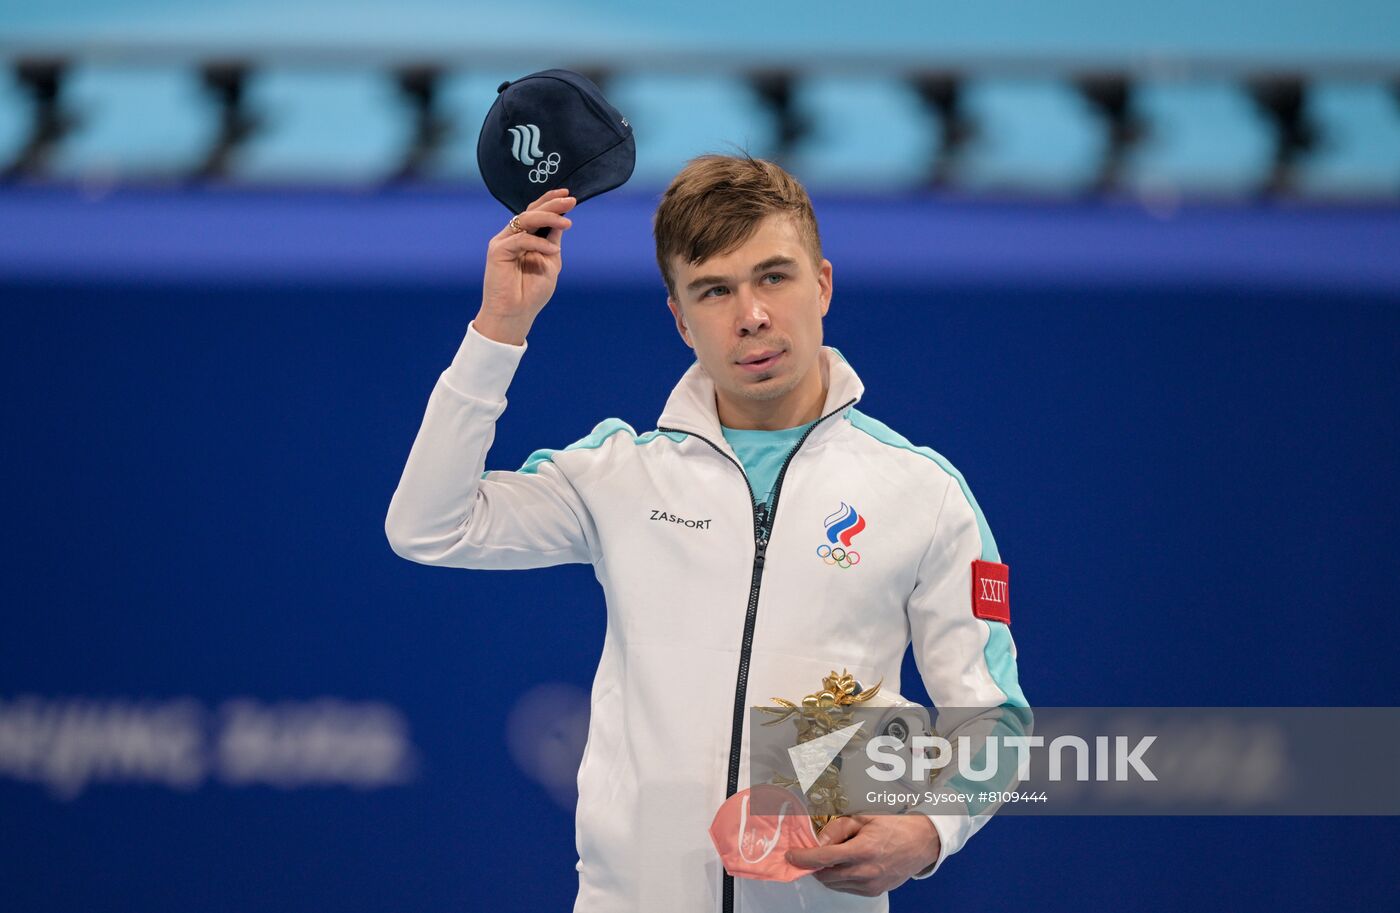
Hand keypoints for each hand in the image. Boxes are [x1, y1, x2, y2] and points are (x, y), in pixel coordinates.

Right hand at [475, 188, 576, 344]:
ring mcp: (503, 241)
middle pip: (531, 212)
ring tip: (567, 222)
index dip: (550, 202)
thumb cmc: (532, 293)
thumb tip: (562, 221)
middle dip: (551, 204)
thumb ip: (553, 242)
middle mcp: (513, 237)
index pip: (536, 213)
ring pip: (525, 220)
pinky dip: (538, 243)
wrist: (515, 314)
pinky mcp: (497, 250)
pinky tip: (553, 250)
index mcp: (525, 239)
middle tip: (569, 200)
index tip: (568, 196)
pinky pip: (521, 239)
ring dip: (548, 217)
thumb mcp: (550, 263)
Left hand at [784, 814, 940, 897]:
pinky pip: (848, 888)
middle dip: (813, 866)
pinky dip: (840, 878)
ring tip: (831, 856)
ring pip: (835, 884)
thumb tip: (819, 840)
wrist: (922, 842)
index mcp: (863, 850)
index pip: (824, 858)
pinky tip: (845, 864)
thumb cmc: (894, 825)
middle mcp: (867, 871)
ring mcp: (871, 885)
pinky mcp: (874, 891)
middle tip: (809, 854)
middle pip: (826, 875)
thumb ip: (838, 828)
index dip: (803, 858)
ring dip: (826, 873)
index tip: (792, 855)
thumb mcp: (864, 818)